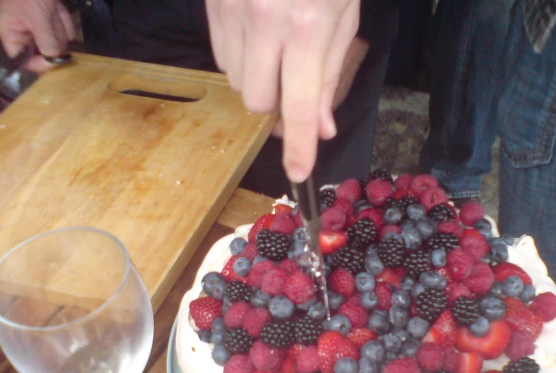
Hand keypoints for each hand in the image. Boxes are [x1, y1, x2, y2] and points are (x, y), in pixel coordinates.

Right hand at [0, 0, 74, 72]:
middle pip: (44, 52)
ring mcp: (38, 27)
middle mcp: (23, 32)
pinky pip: (65, 30)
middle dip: (54, 38)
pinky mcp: (51, 20)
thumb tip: (53, 60)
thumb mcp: (36, 13)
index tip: (55, 60)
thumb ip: (45, 38)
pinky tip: (58, 8)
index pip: (22, 59)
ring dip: (60, 27)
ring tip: (52, 9)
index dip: (39, 63)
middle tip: (51, 20)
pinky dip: (65, 20)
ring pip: (58, 41)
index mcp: (10, 32)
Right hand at [206, 0, 359, 182]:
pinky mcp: (212, 2)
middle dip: (275, 106)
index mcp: (307, 26)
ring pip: (235, 81)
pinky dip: (239, 58)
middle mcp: (264, 21)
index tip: (298, 172)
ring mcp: (232, 9)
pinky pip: (219, 55)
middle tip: (292, 84)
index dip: (298, 146)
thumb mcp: (344, 15)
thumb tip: (322, 130)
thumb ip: (330, 74)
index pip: (300, 107)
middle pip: (257, 101)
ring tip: (275, 50)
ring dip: (256, 81)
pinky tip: (256, 36)